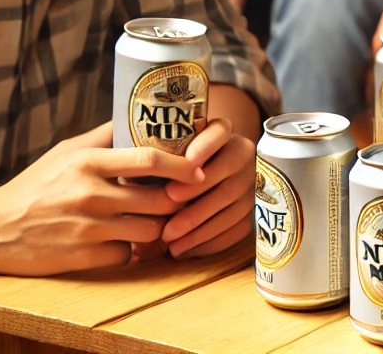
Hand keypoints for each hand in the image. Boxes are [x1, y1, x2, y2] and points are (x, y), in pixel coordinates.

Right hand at [0, 121, 201, 276]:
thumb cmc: (34, 186)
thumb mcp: (66, 152)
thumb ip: (104, 137)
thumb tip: (139, 115)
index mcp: (88, 163)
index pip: (150, 158)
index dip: (182, 165)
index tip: (199, 169)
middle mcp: (91, 195)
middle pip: (159, 199)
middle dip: (175, 201)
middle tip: (180, 199)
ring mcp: (88, 229)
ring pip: (149, 230)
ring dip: (156, 227)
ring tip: (153, 220)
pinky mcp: (84, 257)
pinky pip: (127, 255)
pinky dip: (129, 250)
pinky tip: (122, 241)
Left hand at [161, 118, 255, 258]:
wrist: (205, 175)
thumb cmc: (170, 165)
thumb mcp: (165, 156)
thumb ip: (154, 164)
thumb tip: (128, 186)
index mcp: (222, 133)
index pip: (219, 132)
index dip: (206, 147)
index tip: (186, 163)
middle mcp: (243, 154)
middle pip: (226, 178)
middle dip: (195, 202)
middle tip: (167, 220)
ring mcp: (252, 182)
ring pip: (232, 208)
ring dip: (199, 229)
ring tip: (170, 242)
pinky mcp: (255, 208)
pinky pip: (237, 228)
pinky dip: (210, 242)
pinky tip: (185, 249)